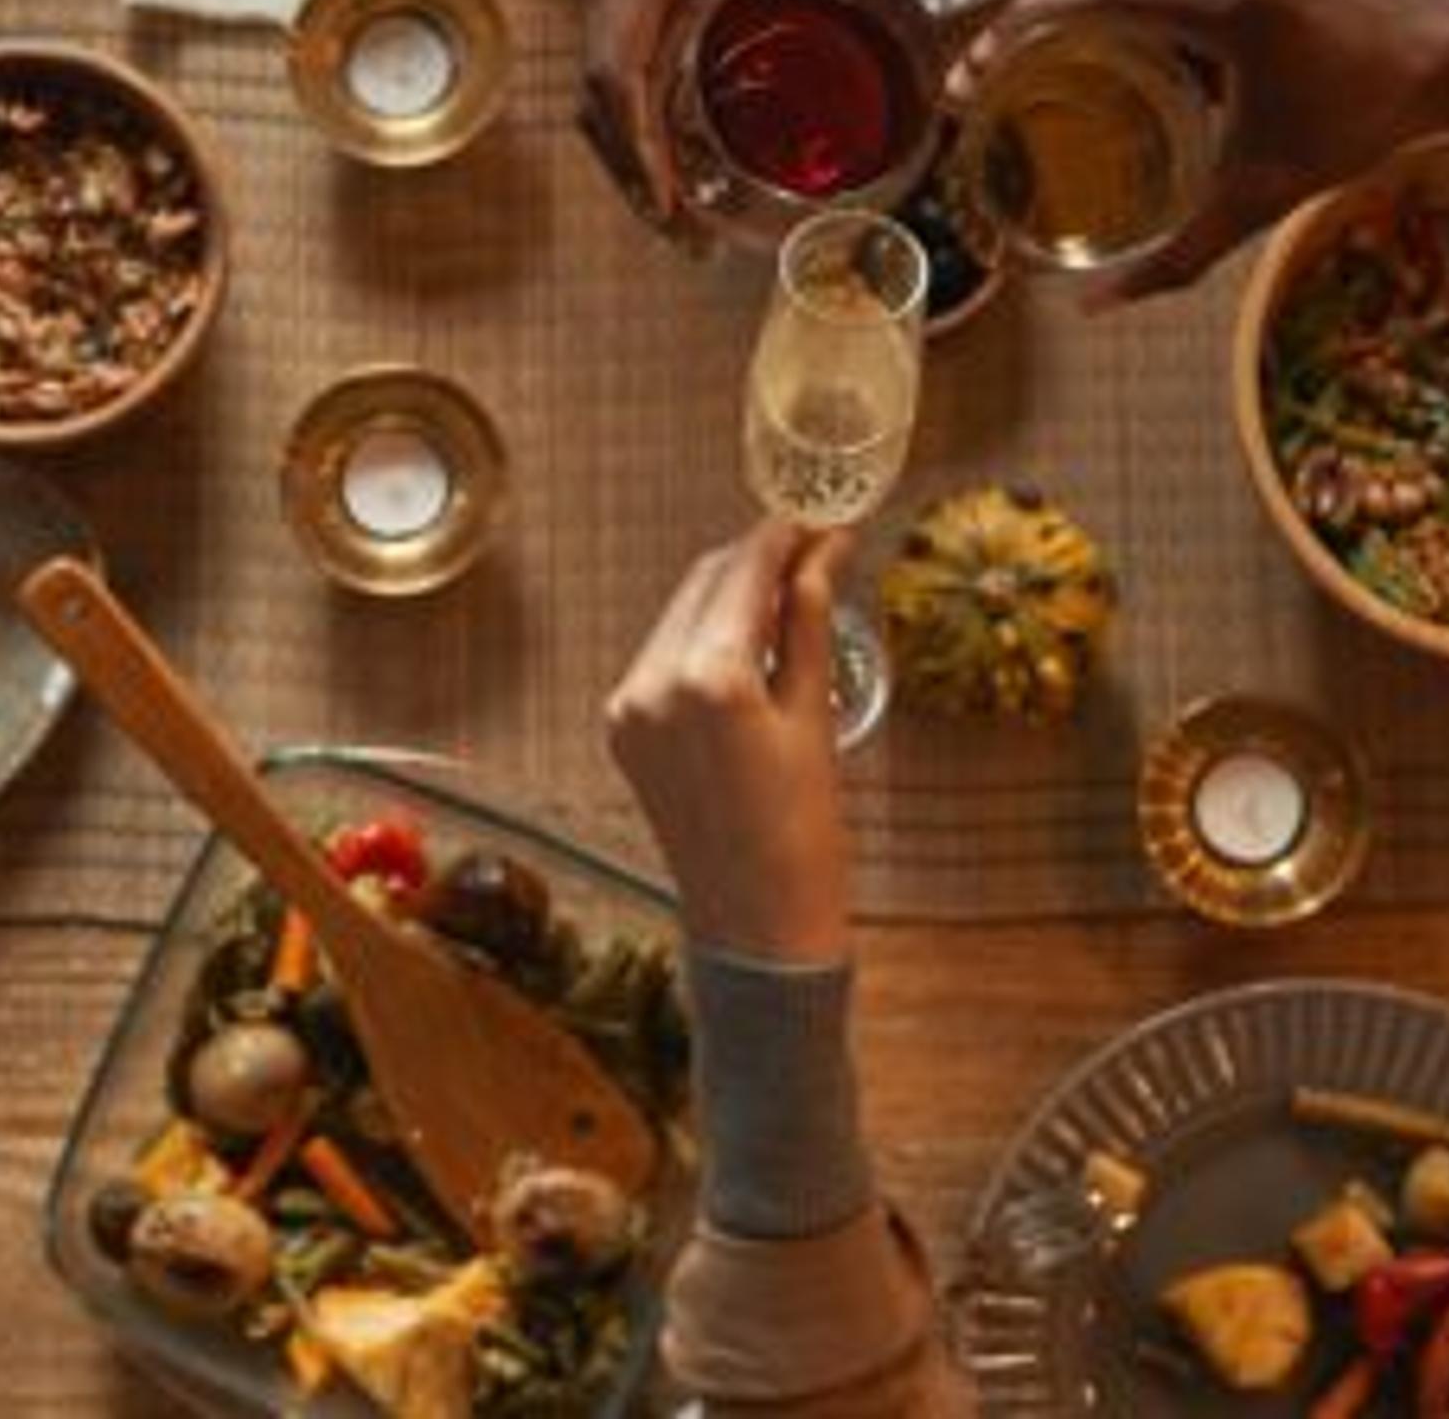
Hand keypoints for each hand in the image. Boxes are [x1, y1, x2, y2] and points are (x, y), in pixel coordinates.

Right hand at [582, 0, 894, 239]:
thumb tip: (931, 57)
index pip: (620, 77)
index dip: (643, 158)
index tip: (678, 213)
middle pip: (598, 101)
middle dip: (637, 178)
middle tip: (692, 240)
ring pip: (596, 82)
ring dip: (630, 150)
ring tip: (683, 208)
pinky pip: (610, 53)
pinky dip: (631, 109)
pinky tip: (680, 136)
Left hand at [602, 521, 857, 963]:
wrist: (756, 926)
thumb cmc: (803, 834)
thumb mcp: (813, 717)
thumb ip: (808, 622)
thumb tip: (827, 550)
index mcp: (707, 677)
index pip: (744, 571)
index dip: (785, 536)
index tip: (822, 521)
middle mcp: (653, 683)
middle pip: (705, 582)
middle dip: (756, 559)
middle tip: (813, 548)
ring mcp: (629, 708)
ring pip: (681, 615)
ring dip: (728, 595)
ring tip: (789, 593)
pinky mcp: (621, 730)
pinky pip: (663, 657)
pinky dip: (702, 639)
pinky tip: (746, 643)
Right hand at [959, 0, 1448, 309]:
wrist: (1442, 47)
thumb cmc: (1357, 120)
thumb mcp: (1265, 191)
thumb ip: (1178, 253)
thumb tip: (1095, 308)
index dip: (1011, 35)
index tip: (971, 83)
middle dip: (1022, 27)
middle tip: (982, 84)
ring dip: (1068, 8)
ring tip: (1025, 67)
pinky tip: (1092, 41)